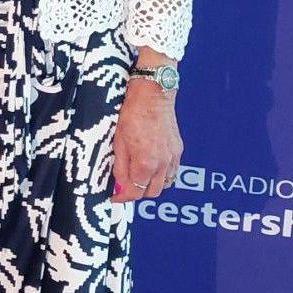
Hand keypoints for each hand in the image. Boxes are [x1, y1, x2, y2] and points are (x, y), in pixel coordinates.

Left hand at [112, 63, 181, 203]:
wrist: (153, 95)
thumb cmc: (132, 114)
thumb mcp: (118, 142)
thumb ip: (120, 167)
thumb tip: (119, 187)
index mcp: (145, 162)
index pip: (135, 192)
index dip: (122, 197)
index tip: (114, 196)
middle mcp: (163, 164)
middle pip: (151, 193)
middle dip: (136, 194)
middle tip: (124, 187)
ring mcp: (173, 157)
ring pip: (164, 185)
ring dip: (150, 185)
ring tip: (137, 177)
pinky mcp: (178, 150)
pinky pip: (171, 172)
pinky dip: (161, 176)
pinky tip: (151, 167)